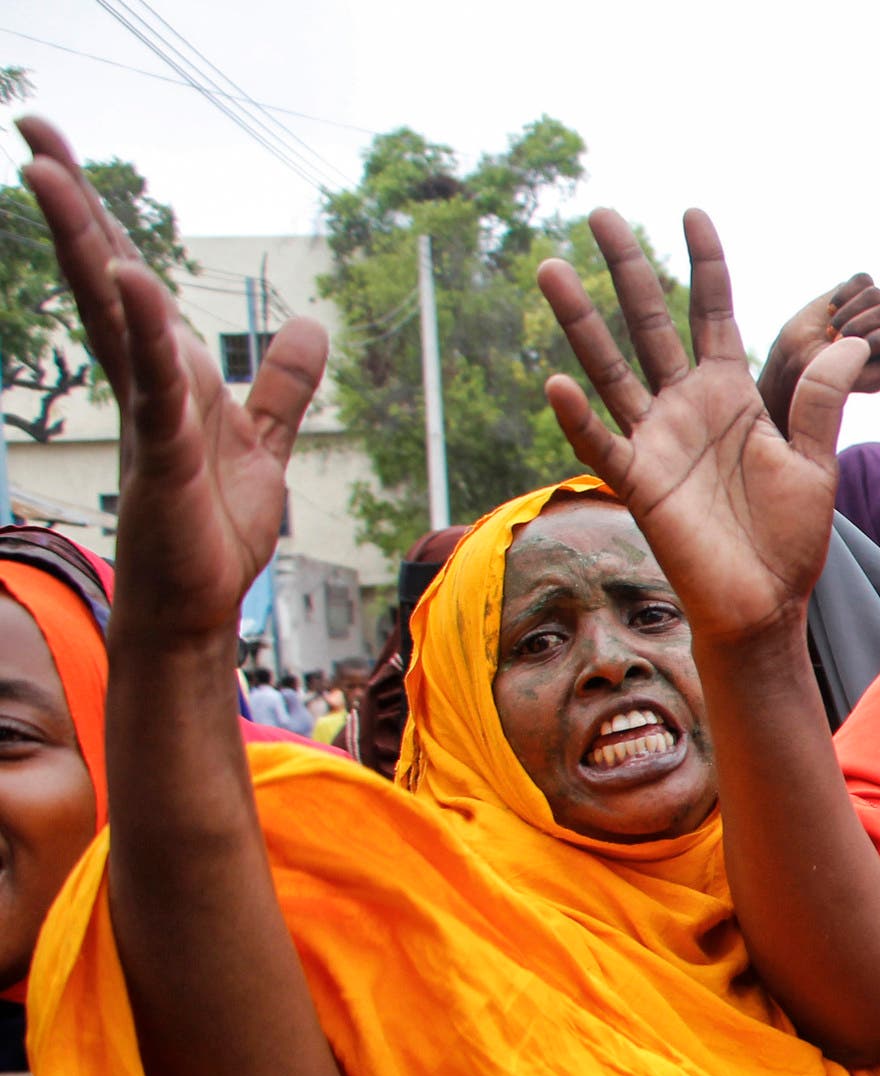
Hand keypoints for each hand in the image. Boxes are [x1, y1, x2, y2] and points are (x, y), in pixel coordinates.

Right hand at [18, 120, 324, 643]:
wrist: (200, 604)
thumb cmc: (214, 530)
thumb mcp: (262, 442)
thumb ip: (283, 385)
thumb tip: (308, 324)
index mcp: (167, 373)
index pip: (126, 279)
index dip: (98, 217)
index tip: (58, 152)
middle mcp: (146, 382)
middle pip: (101, 276)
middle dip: (72, 205)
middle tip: (33, 130)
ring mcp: (148, 416)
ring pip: (111, 316)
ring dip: (85, 245)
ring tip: (50, 175)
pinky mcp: (163, 457)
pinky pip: (154, 383)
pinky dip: (146, 331)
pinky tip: (130, 279)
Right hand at [539, 210, 866, 647]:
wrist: (767, 603)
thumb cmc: (789, 536)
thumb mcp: (815, 461)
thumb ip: (823, 400)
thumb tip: (852, 341)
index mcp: (731, 393)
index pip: (712, 314)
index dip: (706, 265)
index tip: (692, 213)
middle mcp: (686, 406)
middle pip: (650, 323)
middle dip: (628, 269)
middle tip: (601, 212)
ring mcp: (657, 440)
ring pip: (611, 369)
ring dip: (581, 322)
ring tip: (551, 268)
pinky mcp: (639, 484)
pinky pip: (602, 444)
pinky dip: (578, 417)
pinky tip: (557, 381)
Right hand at [756, 272, 879, 432]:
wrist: (799, 358)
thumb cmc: (836, 376)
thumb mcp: (870, 377)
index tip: (857, 353)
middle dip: (860, 328)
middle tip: (838, 345)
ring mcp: (878, 304)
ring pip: (876, 294)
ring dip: (849, 314)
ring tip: (832, 332)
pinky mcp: (859, 287)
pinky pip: (861, 281)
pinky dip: (843, 296)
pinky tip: (831, 311)